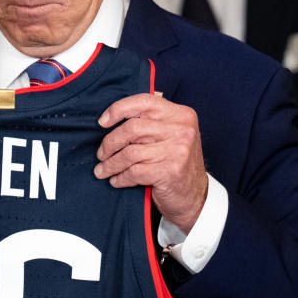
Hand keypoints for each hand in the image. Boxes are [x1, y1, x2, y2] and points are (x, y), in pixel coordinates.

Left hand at [94, 93, 208, 233]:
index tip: (102, 122)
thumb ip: (151, 123)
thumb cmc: (176, 163)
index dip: (118, 109)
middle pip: (132, 128)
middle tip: (101, 154)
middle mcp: (181, 129)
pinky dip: (120, 177)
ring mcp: (177, 150)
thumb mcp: (171, 135)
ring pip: (130, 152)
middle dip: (110, 143)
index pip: (144, 101)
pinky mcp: (170, 171)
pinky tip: (116, 180)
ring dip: (111, 163)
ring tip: (102, 170)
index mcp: (181, 115)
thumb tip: (112, 117)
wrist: (195, 196)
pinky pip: (134, 172)